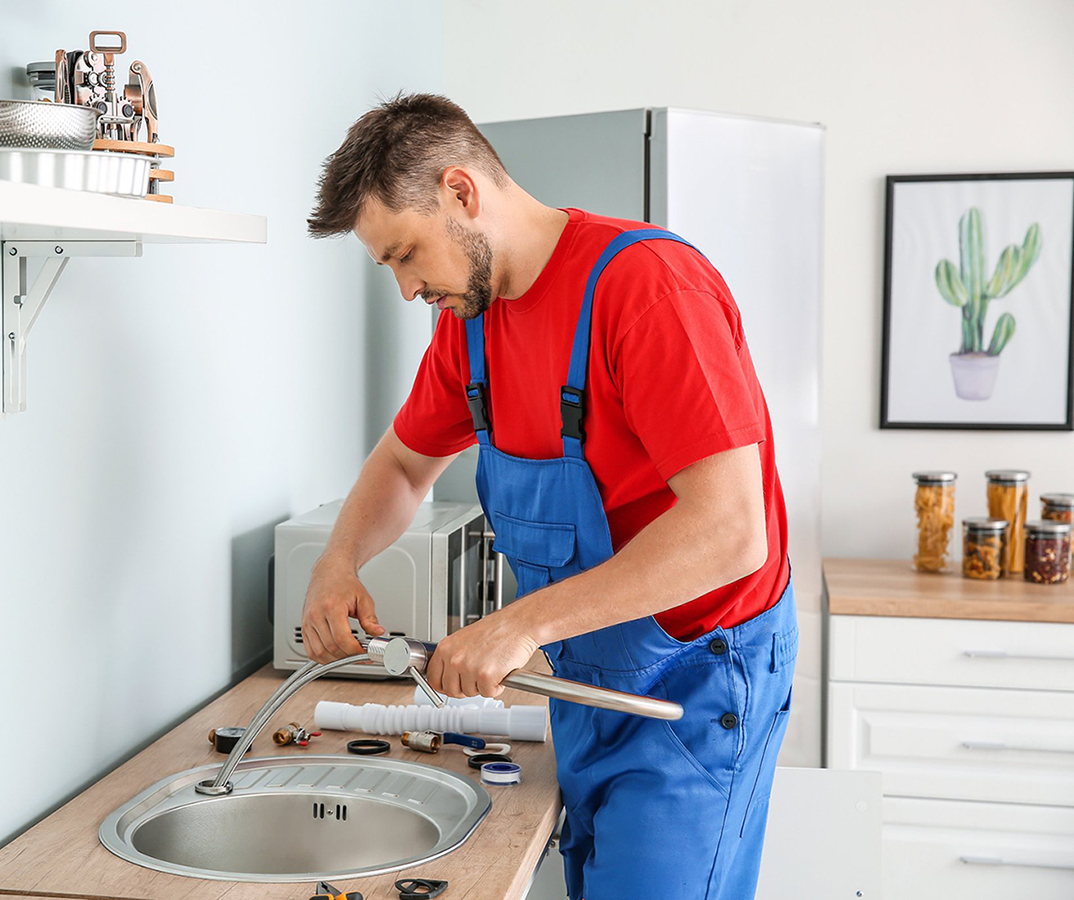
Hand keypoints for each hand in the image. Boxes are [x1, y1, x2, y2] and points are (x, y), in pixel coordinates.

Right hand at [301, 555, 385, 663]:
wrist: (329, 574)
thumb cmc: (344, 583)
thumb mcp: (363, 598)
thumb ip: (370, 618)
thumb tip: (378, 633)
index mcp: (331, 607)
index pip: (341, 638)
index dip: (354, 650)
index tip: (364, 653)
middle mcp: (316, 615)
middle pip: (331, 647)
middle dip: (348, 656)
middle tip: (360, 655)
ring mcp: (308, 622)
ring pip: (319, 652)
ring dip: (335, 659)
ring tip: (349, 655)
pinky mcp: (304, 627)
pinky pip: (310, 651)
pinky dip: (322, 658)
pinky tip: (334, 656)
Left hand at [425, 609, 540, 698]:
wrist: (518, 624)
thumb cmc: (497, 630)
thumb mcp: (465, 639)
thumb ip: (453, 657)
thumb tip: (447, 676)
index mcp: (446, 648)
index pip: (433, 678)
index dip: (444, 685)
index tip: (452, 685)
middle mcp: (454, 658)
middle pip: (451, 690)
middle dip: (466, 688)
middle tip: (477, 677)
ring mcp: (469, 667)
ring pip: (470, 693)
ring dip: (482, 686)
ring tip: (491, 668)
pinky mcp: (485, 676)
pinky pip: (488, 693)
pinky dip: (497, 687)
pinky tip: (500, 671)